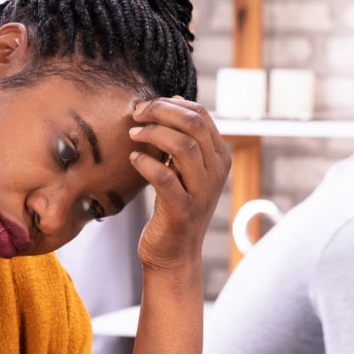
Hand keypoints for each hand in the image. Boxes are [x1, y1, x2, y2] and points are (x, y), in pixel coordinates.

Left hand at [128, 97, 231, 269]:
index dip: (171, 104)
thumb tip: (176, 100)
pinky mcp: (182, 211)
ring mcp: (202, 192)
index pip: (201, 115)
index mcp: (220, 158)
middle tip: (137, 114)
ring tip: (133, 135)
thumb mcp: (183, 169)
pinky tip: (133, 159)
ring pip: (183, 146)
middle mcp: (216, 173)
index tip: (146, 107)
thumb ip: (184, 138)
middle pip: (193, 124)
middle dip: (161, 112)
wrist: (174, 254)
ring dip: (153, 134)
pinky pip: (164, 177)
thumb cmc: (174, 206)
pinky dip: (146, 163)